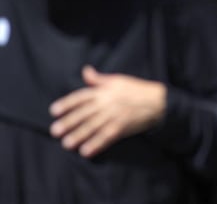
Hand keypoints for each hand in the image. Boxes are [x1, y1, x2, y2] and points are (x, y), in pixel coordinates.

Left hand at [49, 66, 166, 157]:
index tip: (54, 111)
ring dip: (79, 136)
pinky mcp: (121, 128)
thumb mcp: (117, 79)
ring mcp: (114, 116)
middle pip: (84, 114)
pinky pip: (106, 137)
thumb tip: (85, 70)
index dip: (67, 104)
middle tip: (54, 131)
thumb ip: (99, 79)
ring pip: (93, 127)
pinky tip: (86, 151)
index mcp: (104, 90)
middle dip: (69, 122)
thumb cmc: (136, 89)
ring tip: (66, 144)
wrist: (157, 101)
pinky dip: (96, 144)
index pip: (81, 97)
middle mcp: (107, 103)